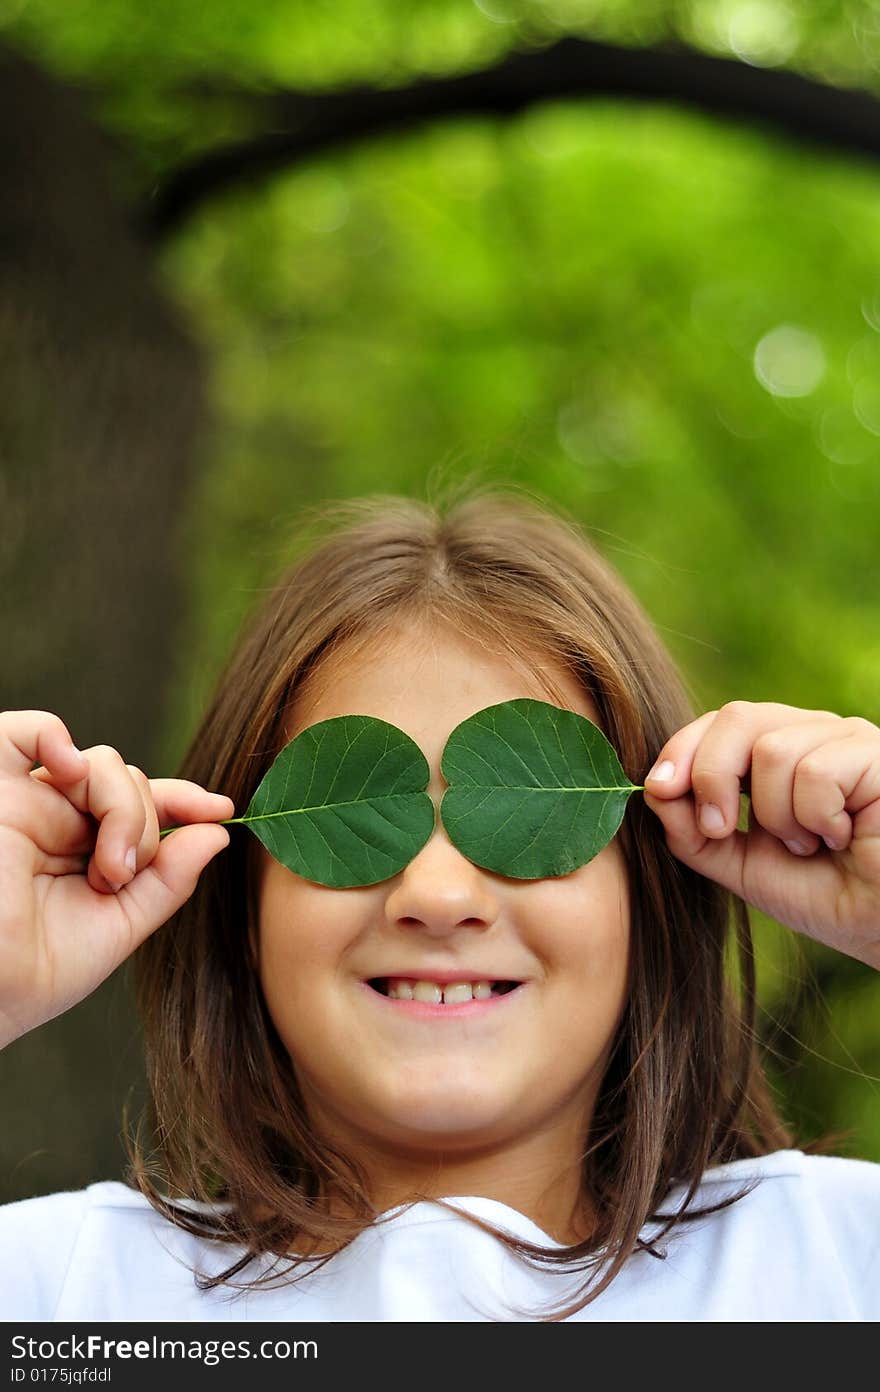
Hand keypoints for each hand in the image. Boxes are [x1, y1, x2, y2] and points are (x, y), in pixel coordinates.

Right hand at [0, 709, 233, 1048]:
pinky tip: (72, 768)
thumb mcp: (119, 927)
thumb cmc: (35, 973)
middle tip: (121, 878)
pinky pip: (16, 730)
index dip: (186, 801)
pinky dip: (50, 732)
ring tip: (108, 868)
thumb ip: (168, 881)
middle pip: (130, 782)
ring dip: (122, 807)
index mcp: (87, 851)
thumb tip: (219, 833)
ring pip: (98, 762)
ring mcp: (25, 802)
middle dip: (146, 827)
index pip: (145, 806)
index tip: (222, 810)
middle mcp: (58, 821)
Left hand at [643, 701, 879, 968]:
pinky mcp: (876, 755)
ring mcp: (847, 739)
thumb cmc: (826, 896)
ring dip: (778, 817)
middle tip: (719, 829)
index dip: (683, 750)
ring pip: (772, 750)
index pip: (720, 724)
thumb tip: (653, 791)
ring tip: (809, 845)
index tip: (658, 788)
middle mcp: (812, 734)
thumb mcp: (742, 866)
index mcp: (779, 751)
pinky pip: (814, 771)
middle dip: (711, 776)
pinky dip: (816, 818)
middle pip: (737, 718)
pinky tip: (842, 838)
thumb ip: (693, 834)